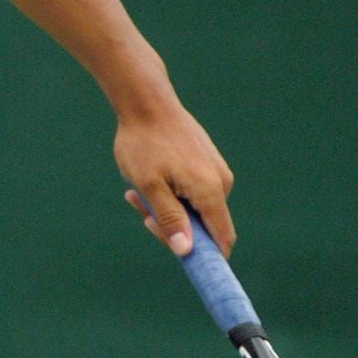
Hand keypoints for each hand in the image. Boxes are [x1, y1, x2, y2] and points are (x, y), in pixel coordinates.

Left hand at [114, 103, 235, 258]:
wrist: (146, 100)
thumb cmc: (144, 142)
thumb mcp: (149, 185)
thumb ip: (170, 219)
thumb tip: (186, 252)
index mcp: (210, 191)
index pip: (221, 239)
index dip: (206, 257)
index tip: (180, 257)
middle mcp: (221, 182)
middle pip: (203, 224)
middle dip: (171, 225)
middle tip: (140, 210)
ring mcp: (214, 170)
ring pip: (193, 206)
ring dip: (165, 206)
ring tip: (135, 190)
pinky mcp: (205, 161)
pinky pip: (191, 189)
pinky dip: (169, 190)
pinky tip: (146, 178)